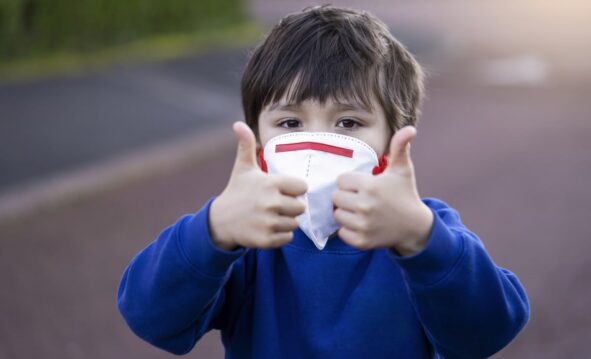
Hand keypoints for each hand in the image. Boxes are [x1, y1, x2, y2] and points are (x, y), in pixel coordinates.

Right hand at [209, 122, 307, 249]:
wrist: (220, 221)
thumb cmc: (237, 191)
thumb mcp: (242, 168)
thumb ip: (246, 145)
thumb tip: (238, 124)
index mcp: (270, 184)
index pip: (302, 187)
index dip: (294, 189)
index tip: (283, 190)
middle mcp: (270, 203)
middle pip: (300, 207)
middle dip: (291, 206)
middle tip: (276, 205)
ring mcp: (268, 222)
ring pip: (295, 223)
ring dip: (287, 221)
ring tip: (272, 216)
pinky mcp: (265, 239)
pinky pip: (288, 238)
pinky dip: (282, 235)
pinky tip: (269, 227)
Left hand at [332, 126, 433, 254]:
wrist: (414, 226)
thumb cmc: (405, 194)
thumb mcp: (402, 170)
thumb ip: (400, 147)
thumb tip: (410, 128)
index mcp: (370, 186)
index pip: (341, 181)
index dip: (351, 183)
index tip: (364, 186)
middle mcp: (365, 206)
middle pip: (336, 198)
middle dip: (347, 197)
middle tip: (362, 199)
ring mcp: (362, 225)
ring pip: (337, 215)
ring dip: (346, 214)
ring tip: (362, 212)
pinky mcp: (361, 241)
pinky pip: (342, 232)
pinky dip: (349, 230)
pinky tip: (362, 224)